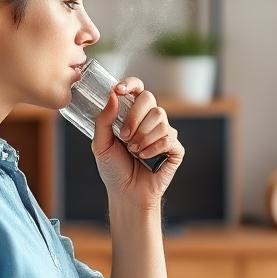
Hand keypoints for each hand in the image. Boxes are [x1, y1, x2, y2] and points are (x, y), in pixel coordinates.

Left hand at [91, 76, 183, 207]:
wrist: (126, 193)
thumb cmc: (114, 169)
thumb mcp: (101, 143)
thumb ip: (104, 119)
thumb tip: (112, 94)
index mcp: (133, 114)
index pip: (137, 89)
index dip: (131, 84)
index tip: (119, 90)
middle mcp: (151, 120)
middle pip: (149, 99)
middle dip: (134, 117)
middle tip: (124, 137)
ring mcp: (165, 133)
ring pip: (160, 119)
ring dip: (142, 138)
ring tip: (134, 152)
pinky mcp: (175, 148)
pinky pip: (168, 138)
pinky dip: (153, 149)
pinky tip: (145, 159)